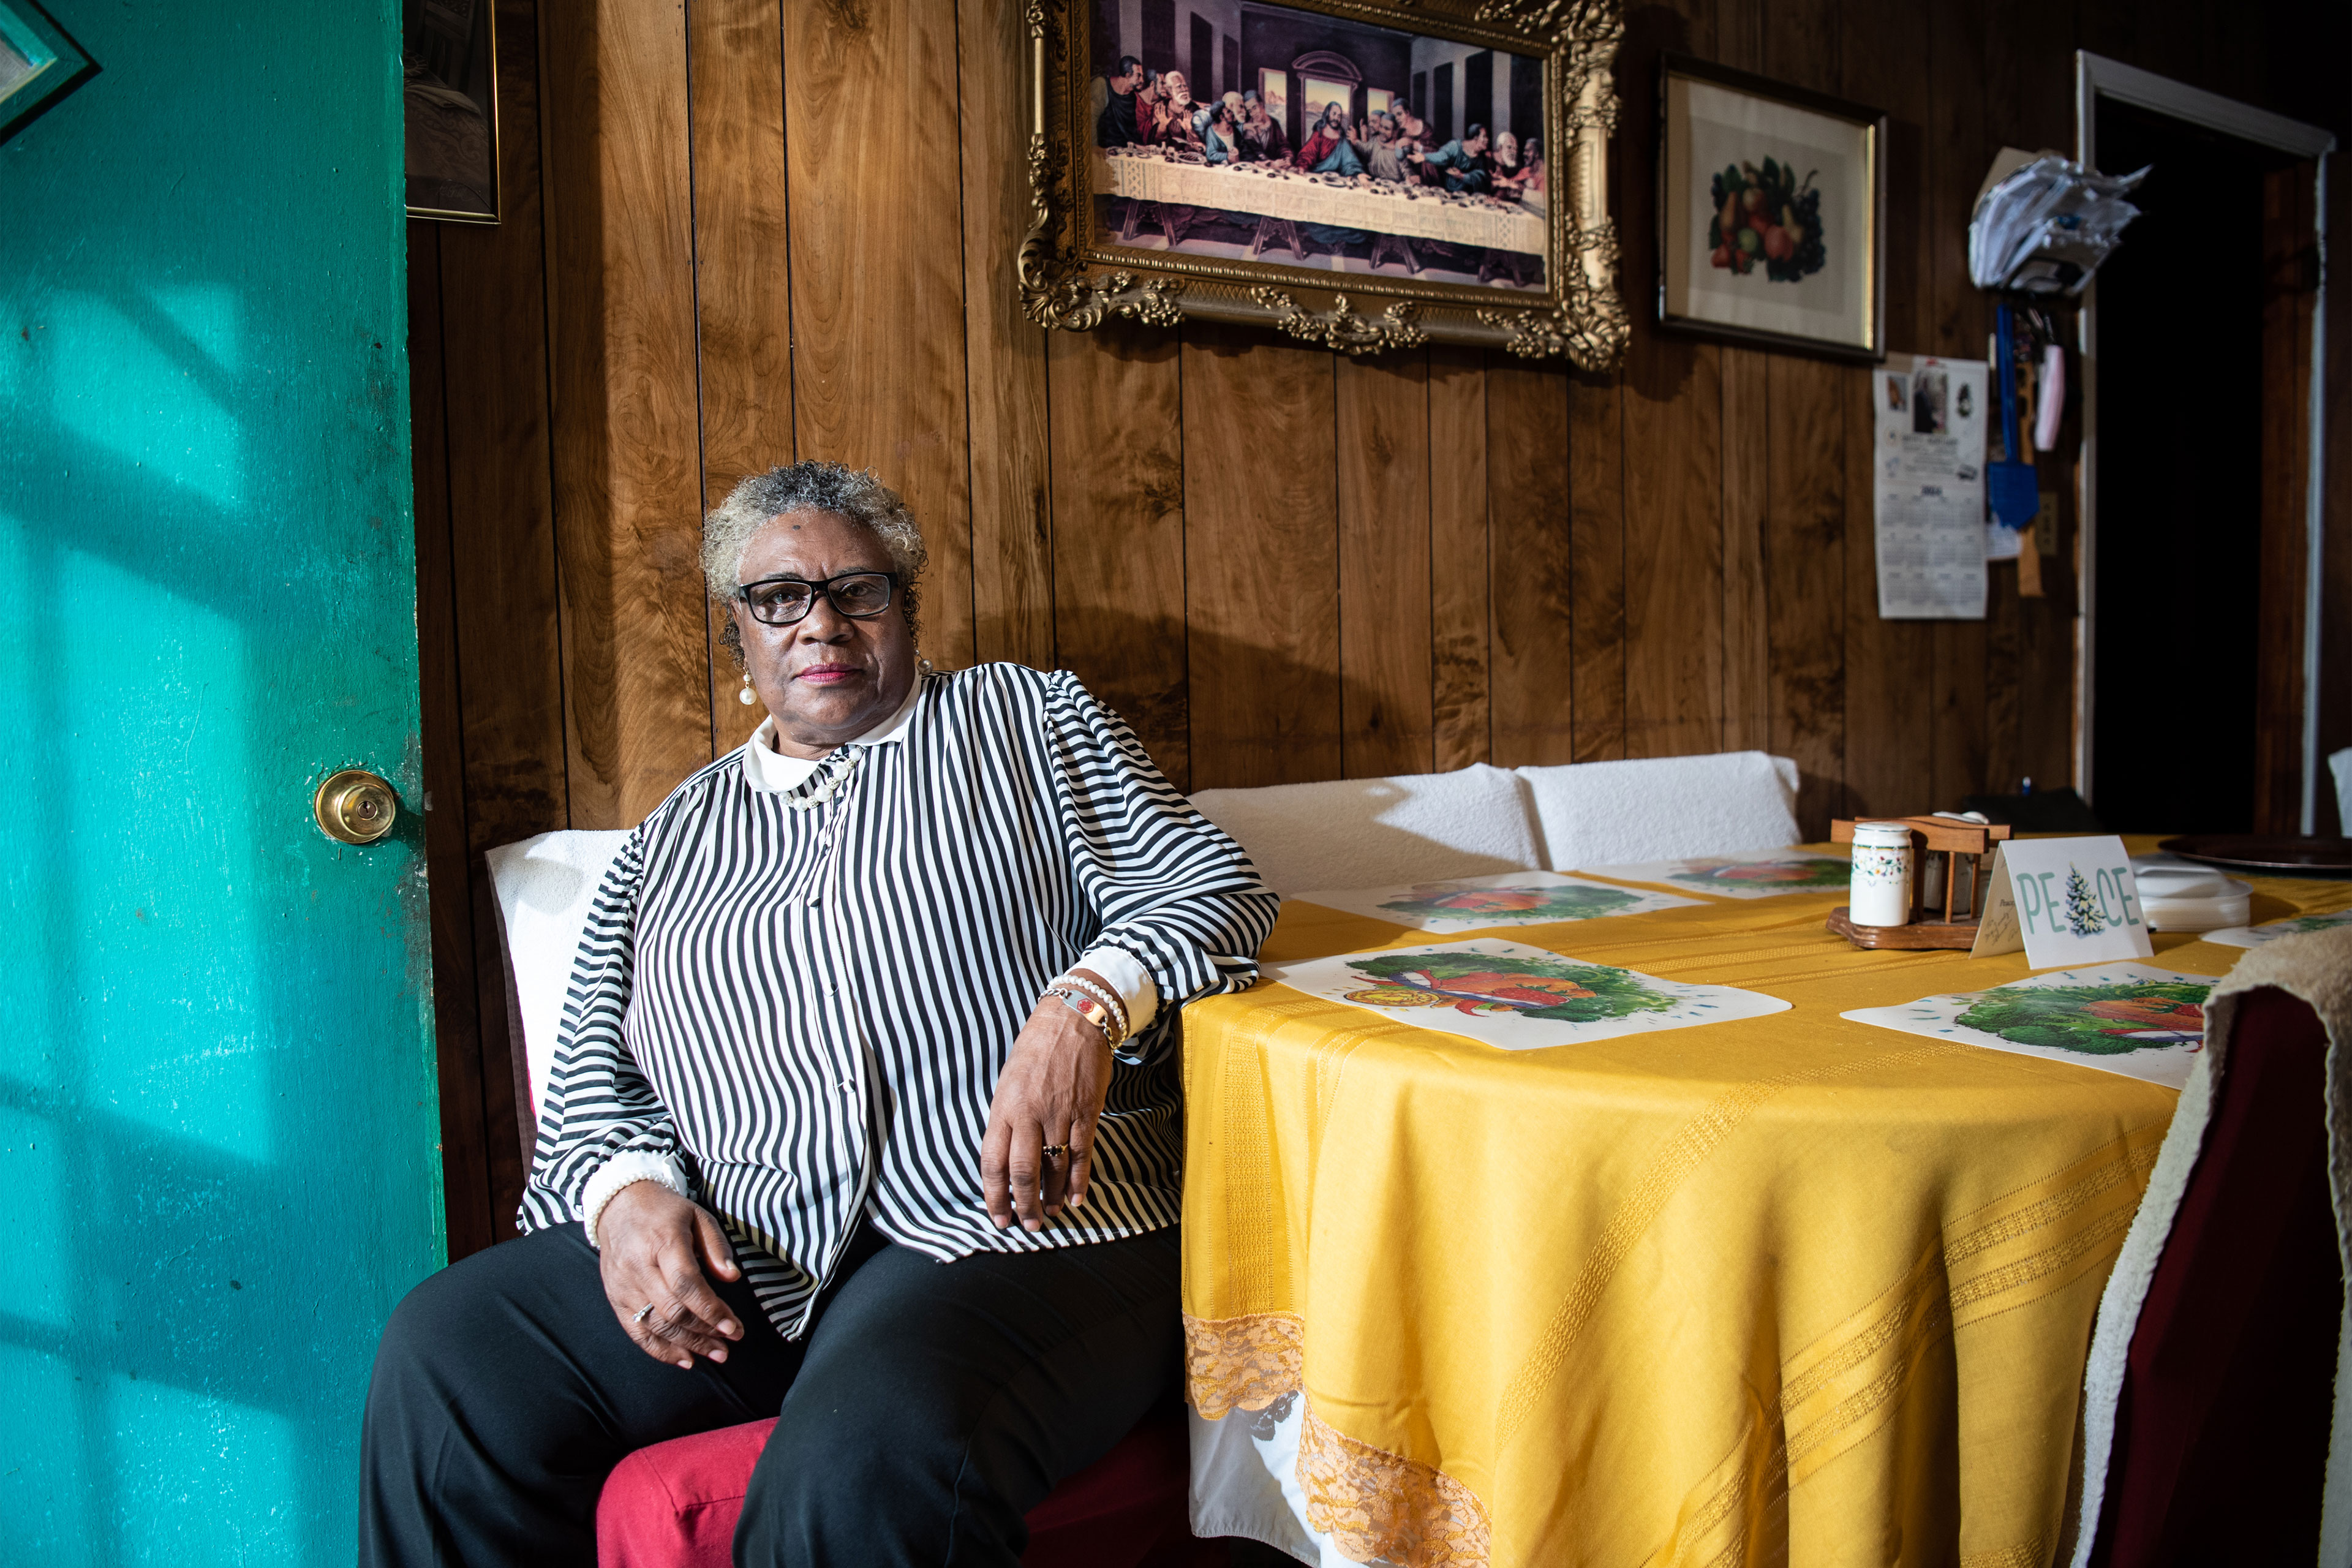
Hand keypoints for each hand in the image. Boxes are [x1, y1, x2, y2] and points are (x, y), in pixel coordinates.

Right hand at [596, 1180, 744, 1367]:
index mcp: (662, 1241)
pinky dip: (660, 1350)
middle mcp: (639, 1266)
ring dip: (688, 1344)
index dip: (711, 1310)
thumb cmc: (664, 1212)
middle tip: (729, 1344)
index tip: (733, 1327)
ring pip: (655, 1325)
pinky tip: (684, 1359)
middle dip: (704, 1332)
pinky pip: (636, 1331)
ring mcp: (623, 1285)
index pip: (686, 1284)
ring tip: (714, 1353)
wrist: (619, 1206)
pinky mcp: (615, 1297)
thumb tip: (732, 1277)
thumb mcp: (698, 1216)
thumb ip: (716, 1247)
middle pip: (672, 1310)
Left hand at [981, 971, 1116, 1231]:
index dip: (995, 1195)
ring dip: (1051, 1197)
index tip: (998, 1216)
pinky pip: (1081, 1155)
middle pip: (1023, 1173)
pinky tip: (1074, 1199)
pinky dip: (1078, 1181)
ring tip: (1049, 1215)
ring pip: (1054, 1168)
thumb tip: (1006, 1157)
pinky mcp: (1086, 1112)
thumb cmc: (1036, 1049)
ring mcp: (1059, 1115)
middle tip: (1028, 1225)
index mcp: (1004, 1108)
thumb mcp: (1008, 1081)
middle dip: (1023, 1205)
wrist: (1074, 1018)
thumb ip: (1007, 1119)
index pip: (993, 1162)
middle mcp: (1029, 1115)